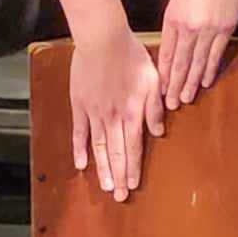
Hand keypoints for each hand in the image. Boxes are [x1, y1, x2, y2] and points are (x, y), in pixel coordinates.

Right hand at [68, 26, 163, 203]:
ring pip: (98, 148)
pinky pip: (79, 132)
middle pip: (116, 153)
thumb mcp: (153, 79)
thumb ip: (155, 107)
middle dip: (119, 176)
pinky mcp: (79, 105)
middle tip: (120, 197)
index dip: (133, 168)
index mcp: (132, 112)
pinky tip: (81, 165)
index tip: (133, 185)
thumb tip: (158, 131)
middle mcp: (113, 118)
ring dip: (102, 169)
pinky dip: (80, 149)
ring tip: (106, 187)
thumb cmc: (132, 55)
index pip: (134, 147)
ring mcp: (94, 113)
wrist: (103, 39)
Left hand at [157, 0, 237, 109]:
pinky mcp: (226, 27)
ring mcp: (209, 29)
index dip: (164, 75)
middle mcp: (189, 28)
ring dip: (192, 83)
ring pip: (198, 63)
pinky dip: (211, 69)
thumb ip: (175, 23)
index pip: (167, 55)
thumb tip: (175, 45)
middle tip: (171, 105)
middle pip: (181, 63)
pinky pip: (217, 54)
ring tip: (187, 99)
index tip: (160, 91)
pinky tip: (206, 81)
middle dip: (175, 86)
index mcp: (173, 19)